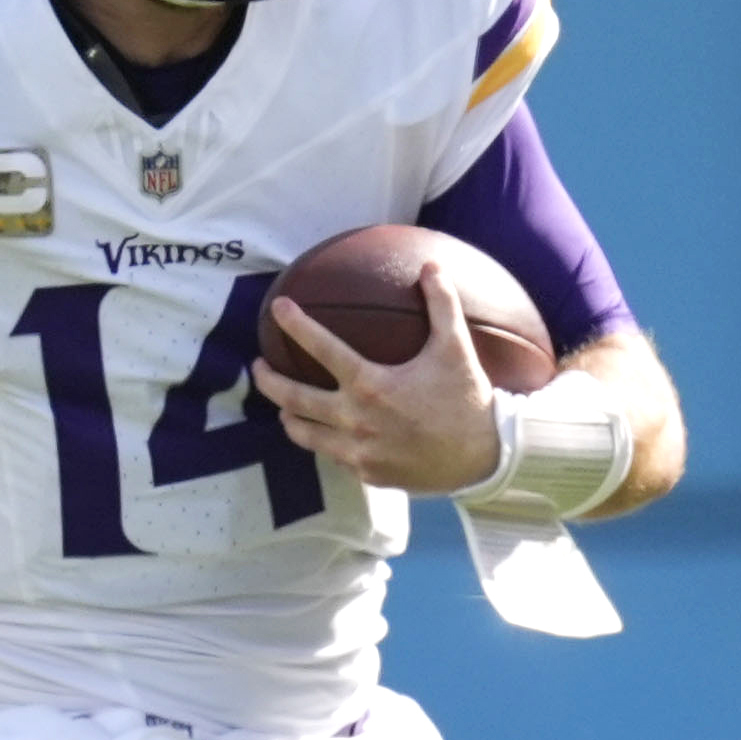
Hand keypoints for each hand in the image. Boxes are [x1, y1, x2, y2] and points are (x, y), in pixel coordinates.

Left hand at [258, 264, 509, 496]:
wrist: (483, 457)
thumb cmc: (467, 399)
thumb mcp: (457, 347)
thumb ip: (441, 304)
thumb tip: (429, 266)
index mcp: (371, 385)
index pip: (322, 349)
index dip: (296, 325)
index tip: (277, 308)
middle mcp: (356, 420)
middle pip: (294, 399)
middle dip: (269, 381)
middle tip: (257, 366)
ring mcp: (357, 451)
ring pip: (304, 434)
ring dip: (287, 416)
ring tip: (282, 406)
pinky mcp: (365, 473)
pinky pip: (331, 455)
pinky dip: (321, 440)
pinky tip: (321, 432)